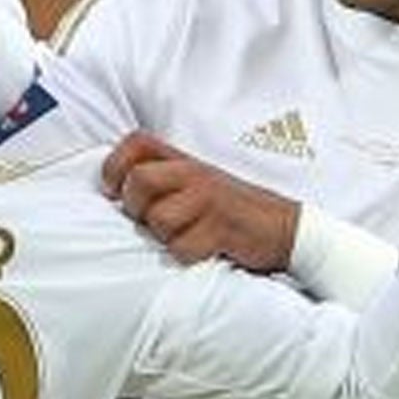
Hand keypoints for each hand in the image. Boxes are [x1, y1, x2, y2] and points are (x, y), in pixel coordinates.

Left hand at [102, 130, 300, 269]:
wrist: (284, 228)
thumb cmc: (230, 211)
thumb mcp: (197, 184)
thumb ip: (162, 180)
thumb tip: (115, 195)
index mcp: (185, 161)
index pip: (137, 142)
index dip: (114, 165)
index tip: (113, 190)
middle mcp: (195, 174)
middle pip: (139, 182)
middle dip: (137, 208)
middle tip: (154, 221)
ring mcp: (209, 199)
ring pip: (158, 221)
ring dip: (166, 238)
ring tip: (190, 236)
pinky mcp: (221, 227)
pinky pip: (181, 249)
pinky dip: (189, 257)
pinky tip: (207, 249)